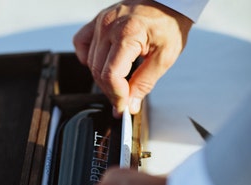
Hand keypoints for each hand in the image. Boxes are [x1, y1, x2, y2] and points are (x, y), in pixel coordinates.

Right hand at [73, 0, 192, 116]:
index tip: (123, 106)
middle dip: (111, 92)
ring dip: (103, 80)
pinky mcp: (98, 22)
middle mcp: (110, 27)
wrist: (168, 2)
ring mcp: (101, 23)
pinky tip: (101, 65)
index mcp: (128, 34)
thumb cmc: (169, 25)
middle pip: (99, 72)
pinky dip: (87, 58)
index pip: (111, 75)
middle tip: (124, 101)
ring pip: (91, 63)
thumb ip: (145, 83)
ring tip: (119, 85)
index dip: (116, 96)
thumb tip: (130, 105)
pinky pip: (81, 43)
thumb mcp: (164, 58)